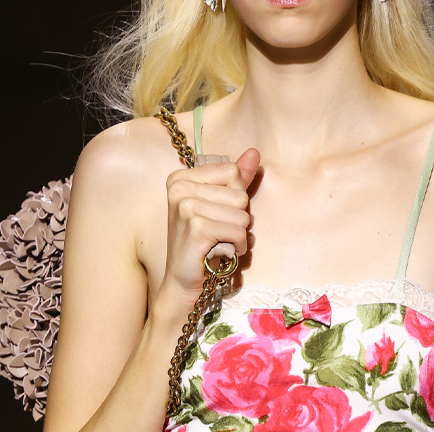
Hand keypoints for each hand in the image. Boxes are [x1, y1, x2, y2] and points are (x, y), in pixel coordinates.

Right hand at [160, 148, 259, 307]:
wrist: (183, 280)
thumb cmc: (204, 241)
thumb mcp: (220, 204)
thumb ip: (236, 178)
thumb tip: (254, 152)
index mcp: (181, 177)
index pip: (232, 171)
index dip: (235, 196)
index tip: (217, 213)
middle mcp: (179, 188)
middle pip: (239, 193)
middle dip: (238, 217)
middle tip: (218, 232)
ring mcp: (185, 207)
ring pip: (242, 215)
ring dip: (239, 235)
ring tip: (219, 243)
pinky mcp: (196, 228)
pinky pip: (239, 232)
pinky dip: (237, 247)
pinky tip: (221, 253)